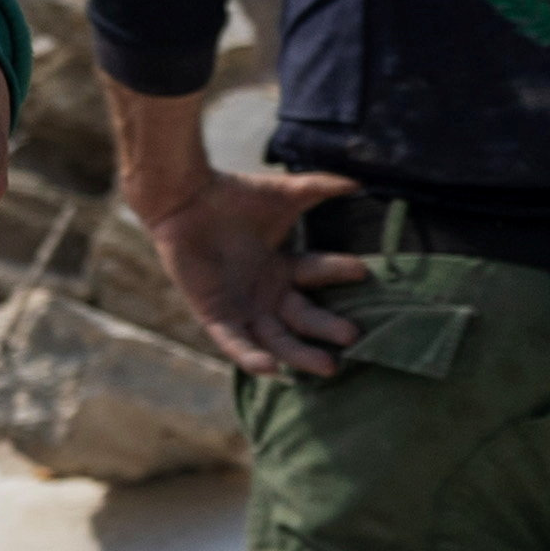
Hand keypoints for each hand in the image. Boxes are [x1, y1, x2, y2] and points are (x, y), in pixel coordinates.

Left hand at [134, 166, 372, 380]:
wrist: (185, 198)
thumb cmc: (232, 196)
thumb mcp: (284, 194)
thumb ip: (320, 187)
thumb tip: (358, 182)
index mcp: (280, 268)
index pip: (316, 277)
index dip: (338, 273)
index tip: (364, 272)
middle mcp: (264, 293)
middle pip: (301, 318)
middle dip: (326, 328)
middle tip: (354, 337)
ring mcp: (240, 306)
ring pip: (274, 338)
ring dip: (299, 354)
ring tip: (327, 366)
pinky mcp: (214, 315)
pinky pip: (234, 342)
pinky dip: (250, 356)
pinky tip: (271, 368)